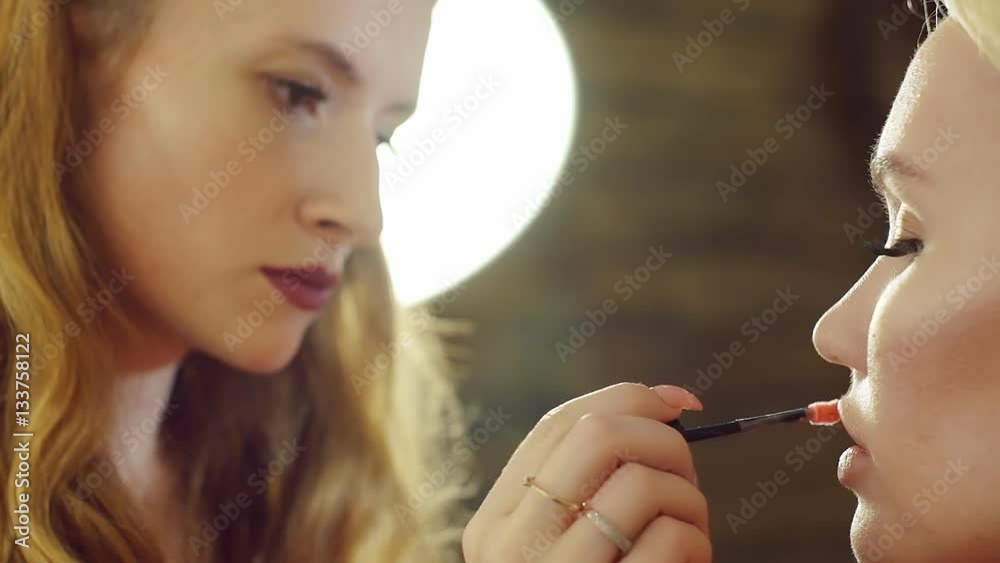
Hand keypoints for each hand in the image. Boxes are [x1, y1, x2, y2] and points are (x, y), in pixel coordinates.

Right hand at [463, 382, 710, 562]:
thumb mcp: (566, 542)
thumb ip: (593, 480)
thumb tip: (672, 398)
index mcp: (496, 522)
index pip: (558, 423)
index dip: (630, 397)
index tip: (681, 405)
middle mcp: (511, 547)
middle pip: (598, 435)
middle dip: (662, 440)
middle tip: (683, 475)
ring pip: (642, 484)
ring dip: (688, 500)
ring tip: (688, 530)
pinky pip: (672, 539)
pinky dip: (698, 541)